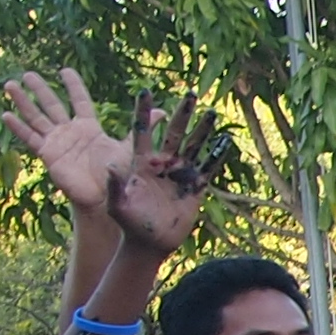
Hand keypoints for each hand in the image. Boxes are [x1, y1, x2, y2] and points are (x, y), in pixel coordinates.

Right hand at [1, 67, 132, 217]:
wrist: (105, 196)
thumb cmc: (118, 174)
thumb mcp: (129, 147)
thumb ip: (141, 127)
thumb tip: (162, 111)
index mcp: (89, 127)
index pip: (79, 101)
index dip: (73, 86)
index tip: (64, 70)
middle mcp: (70, 131)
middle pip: (52, 105)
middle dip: (40, 89)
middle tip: (28, 73)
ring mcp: (57, 142)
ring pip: (36, 117)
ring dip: (23, 101)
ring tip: (9, 85)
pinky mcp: (48, 154)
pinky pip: (31, 138)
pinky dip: (18, 128)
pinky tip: (6, 115)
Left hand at [103, 97, 214, 262]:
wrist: (150, 243)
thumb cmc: (129, 224)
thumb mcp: (118, 205)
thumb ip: (116, 185)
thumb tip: (110, 166)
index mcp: (141, 162)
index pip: (142, 131)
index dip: (144, 112)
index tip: (145, 91)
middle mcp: (161, 163)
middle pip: (173, 133)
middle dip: (182, 113)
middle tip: (190, 93)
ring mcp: (179, 174)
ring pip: (193, 146)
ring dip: (202, 129)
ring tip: (211, 111)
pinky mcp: (194, 187)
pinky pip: (208, 167)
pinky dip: (217, 155)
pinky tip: (225, 141)